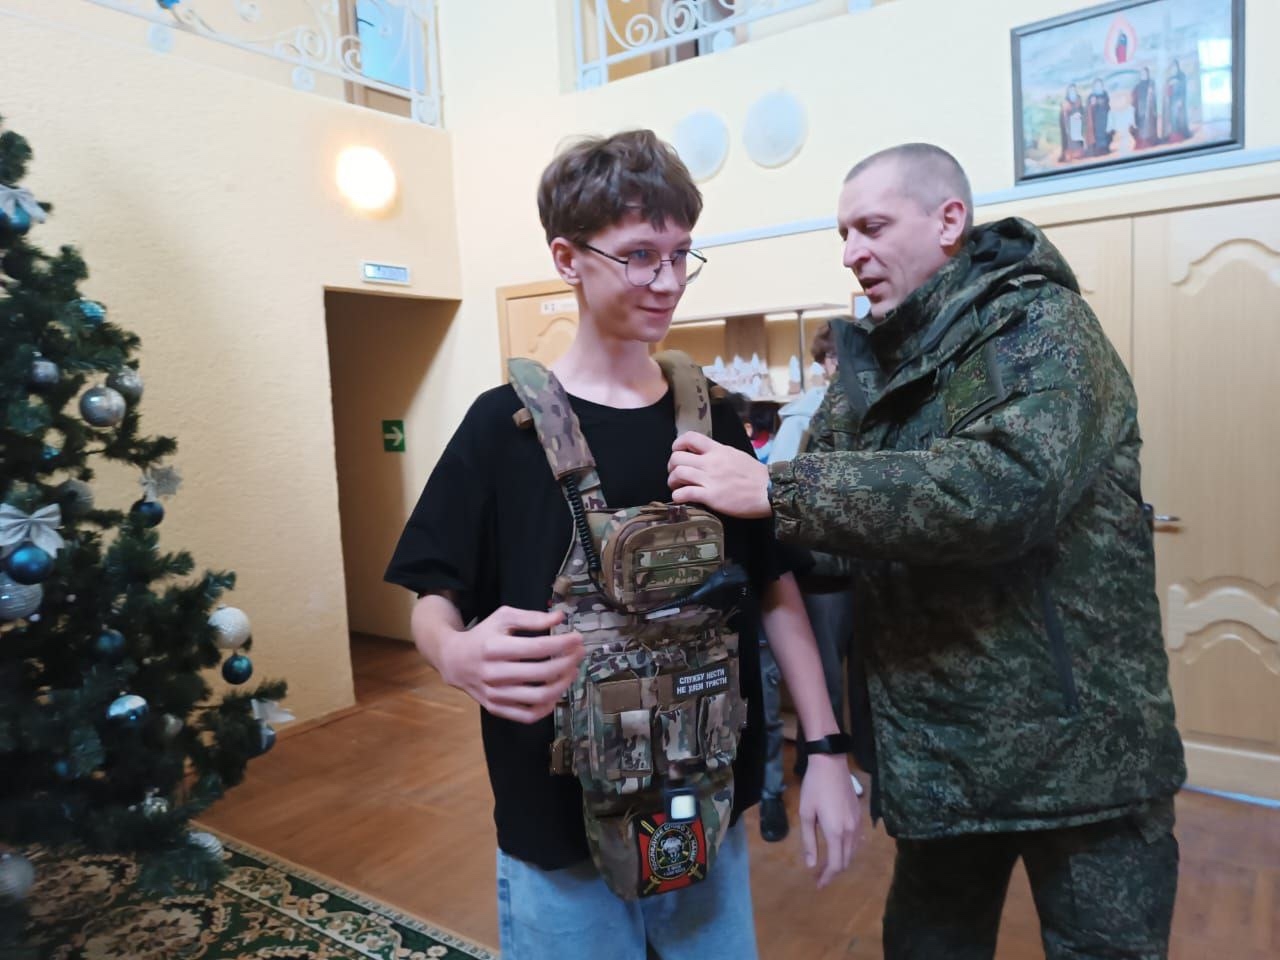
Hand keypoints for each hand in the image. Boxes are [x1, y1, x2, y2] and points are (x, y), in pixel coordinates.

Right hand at [438, 606, 584, 723]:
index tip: (578, 638)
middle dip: (567, 662)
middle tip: (579, 653)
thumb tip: (559, 617)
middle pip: (541, 673)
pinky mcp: (496, 708)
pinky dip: (547, 707)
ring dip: (562, 684)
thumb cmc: (483, 636)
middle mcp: (493, 673)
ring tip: (572, 671)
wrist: (454, 660)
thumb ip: (531, 618)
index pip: (537, 648)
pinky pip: (527, 715)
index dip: (562, 644)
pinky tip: (555, 693)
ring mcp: (494, 694)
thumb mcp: (503, 618)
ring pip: (538, 697)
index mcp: (494, 647)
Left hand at [667, 432, 771, 518]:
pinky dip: (677, 496)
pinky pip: (684, 493)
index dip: (678, 444)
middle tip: (675, 473)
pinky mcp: (711, 496)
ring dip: (672, 481)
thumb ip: (719, 455)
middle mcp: (711, 462)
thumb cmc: (755, 475)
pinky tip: (681, 498)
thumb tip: (705, 457)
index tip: (677, 451)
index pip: (690, 438)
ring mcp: (710, 479)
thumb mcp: (736, 456)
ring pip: (678, 474)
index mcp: (718, 450)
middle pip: (677, 457)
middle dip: (671, 466)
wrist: (769, 491)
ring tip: (677, 486)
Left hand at [797, 753, 863, 887]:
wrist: (831, 763)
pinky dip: (848, 850)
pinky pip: (857, 841)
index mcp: (836, 832)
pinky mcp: (859, 816)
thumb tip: (811, 865)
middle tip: (820, 878)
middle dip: (834, 872)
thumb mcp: (806, 814)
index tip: (818, 884)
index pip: (836, 864)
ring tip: (828, 865)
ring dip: (842, 861)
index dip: (827, 877)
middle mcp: (851, 831)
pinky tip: (840, 849)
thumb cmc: (814, 787)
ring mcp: (858, 823)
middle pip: (846, 861)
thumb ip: (809, 841)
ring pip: (853, 852)